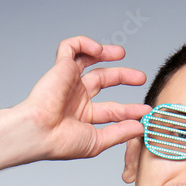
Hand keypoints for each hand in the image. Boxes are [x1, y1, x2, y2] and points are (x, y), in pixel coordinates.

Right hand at [19, 36, 151, 160]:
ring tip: (121, 53)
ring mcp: (68, 81)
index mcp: (84, 115)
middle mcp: (76, 96)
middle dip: (123, 76)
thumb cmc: (61, 142)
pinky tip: (98, 50)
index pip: (113, 108)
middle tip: (140, 78)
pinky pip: (70, 46)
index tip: (145, 111)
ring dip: (106, 53)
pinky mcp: (60, 67)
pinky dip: (85, 43)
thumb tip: (141, 128)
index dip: (130, 109)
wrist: (40, 133)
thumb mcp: (98, 141)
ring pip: (88, 59)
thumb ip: (120, 133)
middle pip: (104, 79)